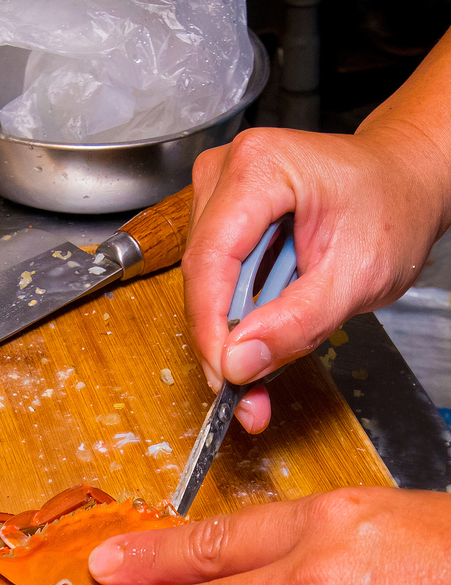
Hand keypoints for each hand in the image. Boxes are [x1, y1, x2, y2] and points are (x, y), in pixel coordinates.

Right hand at [183, 124, 445, 433]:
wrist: (403, 184)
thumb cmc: (390, 209)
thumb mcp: (356, 276)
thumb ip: (297, 323)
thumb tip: (238, 362)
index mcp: (259, 169)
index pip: (211, 261)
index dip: (211, 328)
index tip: (225, 379)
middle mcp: (227, 172)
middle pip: (202, 275)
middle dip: (223, 341)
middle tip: (249, 394)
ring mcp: (219, 193)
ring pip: (204, 283)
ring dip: (231, 332)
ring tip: (271, 355)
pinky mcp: (222, 217)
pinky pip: (216, 279)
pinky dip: (238, 316)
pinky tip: (266, 328)